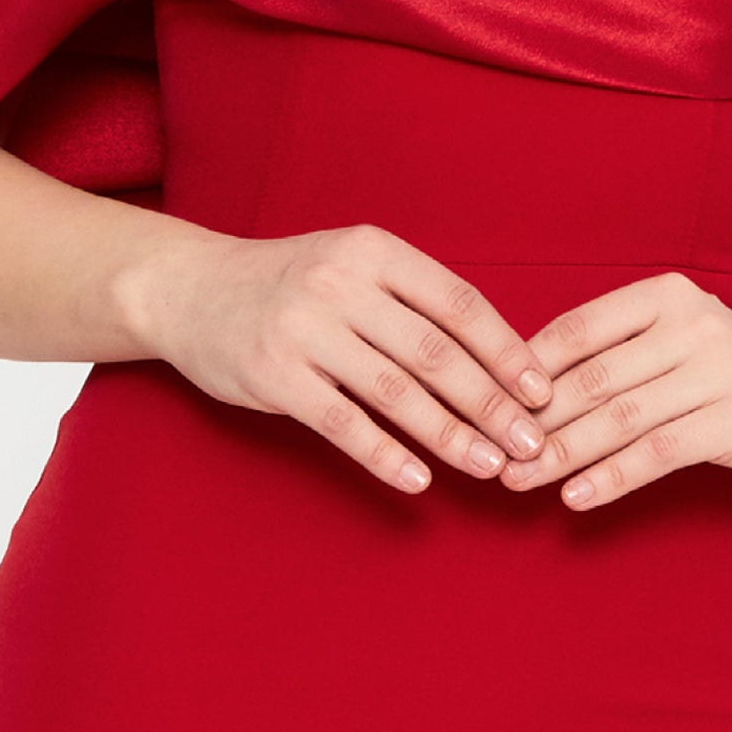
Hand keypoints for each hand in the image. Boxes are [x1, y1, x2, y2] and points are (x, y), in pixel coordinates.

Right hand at [126, 221, 552, 495]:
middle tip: (531, 444)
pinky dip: (384, 455)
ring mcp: (304, 329)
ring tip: (489, 468)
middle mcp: (341, 284)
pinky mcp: (273, 375)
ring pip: (395, 391)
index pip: (457, 302)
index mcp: (373, 251)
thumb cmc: (289, 283)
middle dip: (491, 403)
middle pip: (435, 351)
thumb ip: (412, 299)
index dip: (505, 349)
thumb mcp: (351, 265)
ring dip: (449, 435)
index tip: (541, 391)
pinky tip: (418, 480)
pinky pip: (341, 423)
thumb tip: (496, 357)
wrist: (189, 289)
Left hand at [499, 271, 731, 507]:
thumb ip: (614, 355)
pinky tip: (577, 497)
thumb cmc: (731, 375)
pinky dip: (611, 477)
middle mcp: (693, 324)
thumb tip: (519, 387)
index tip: (485, 407)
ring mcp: (719, 371)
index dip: (526, 371)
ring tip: (520, 481)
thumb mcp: (675, 343)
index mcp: (666, 296)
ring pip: (620, 418)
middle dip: (534, 422)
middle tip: (490, 454)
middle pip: (593, 378)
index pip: (577, 329)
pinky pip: (658, 453)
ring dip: (563, 455)